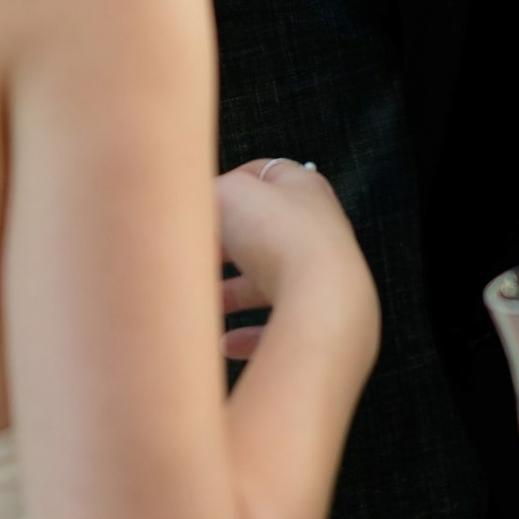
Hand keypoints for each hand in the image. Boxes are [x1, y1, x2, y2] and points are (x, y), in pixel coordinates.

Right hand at [215, 158, 377, 371]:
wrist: (322, 299)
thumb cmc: (280, 236)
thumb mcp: (229, 193)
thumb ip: (210, 191)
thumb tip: (197, 204)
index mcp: (302, 189)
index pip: (264, 175)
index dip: (230, 185)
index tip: (202, 204)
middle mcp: (316, 229)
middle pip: (262, 233)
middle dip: (224, 247)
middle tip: (197, 255)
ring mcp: (320, 274)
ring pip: (268, 282)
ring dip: (232, 294)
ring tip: (205, 301)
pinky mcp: (318, 316)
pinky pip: (278, 326)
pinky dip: (249, 335)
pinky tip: (226, 343)